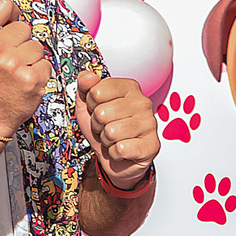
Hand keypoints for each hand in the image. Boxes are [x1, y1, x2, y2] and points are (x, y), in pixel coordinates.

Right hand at [0, 0, 52, 134]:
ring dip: (30, 58)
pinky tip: (24, 80)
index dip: (10, 12)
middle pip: (23, 27)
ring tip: (16, 70)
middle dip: (20, 40)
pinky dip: (39, 73)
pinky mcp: (31, 79)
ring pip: (36, 46)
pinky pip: (46, 64)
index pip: (2, 5)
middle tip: (10, 56)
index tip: (11, 19)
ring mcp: (14, 65)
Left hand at [76, 69, 158, 188]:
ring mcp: (150, 123)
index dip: (91, 105)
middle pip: (101, 113)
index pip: (97, 91)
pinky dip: (115, 153)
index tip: (98, 109)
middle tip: (106, 128)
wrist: (117, 159)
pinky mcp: (151, 145)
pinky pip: (119, 149)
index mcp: (129, 88)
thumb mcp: (88, 106)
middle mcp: (142, 102)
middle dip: (97, 126)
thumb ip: (84, 87)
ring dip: (106, 140)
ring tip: (114, 139)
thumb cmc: (105, 129)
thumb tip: (88, 76)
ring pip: (110, 132)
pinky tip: (123, 150)